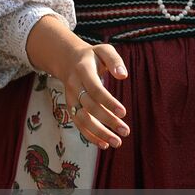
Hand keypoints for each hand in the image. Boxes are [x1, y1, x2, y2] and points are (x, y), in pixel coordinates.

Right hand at [25, 15, 129, 148]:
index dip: (108, 102)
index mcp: (83, 70)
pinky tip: (103, 144)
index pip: (94, 89)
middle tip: (125, 131)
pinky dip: (89, 135)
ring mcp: (71, 98)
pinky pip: (78, 124)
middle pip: (89, 106)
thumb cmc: (93, 57)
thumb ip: (114, 60)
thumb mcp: (104, 50)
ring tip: (116, 142)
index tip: (123, 113)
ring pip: (82, 118)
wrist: (68, 60)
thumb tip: (123, 75)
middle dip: (107, 120)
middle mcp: (74, 86)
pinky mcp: (71, 107)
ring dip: (98, 132)